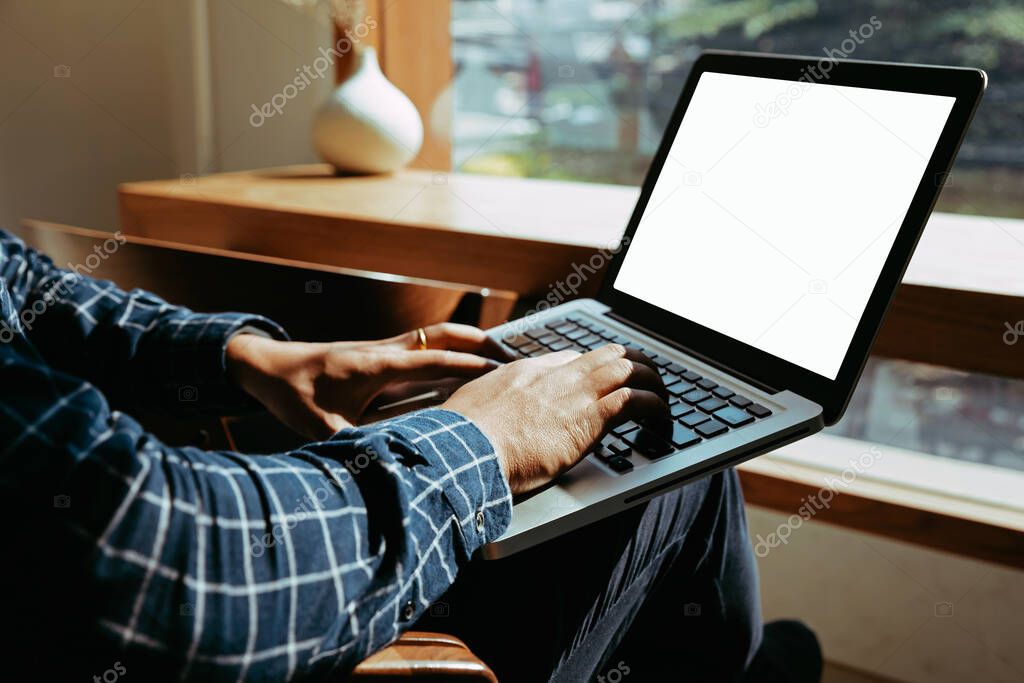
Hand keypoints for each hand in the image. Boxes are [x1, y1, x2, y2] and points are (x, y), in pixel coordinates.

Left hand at [227, 323, 512, 438]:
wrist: (265, 365)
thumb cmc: (291, 394)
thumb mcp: (320, 428)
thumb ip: (354, 445)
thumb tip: (383, 466)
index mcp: (376, 367)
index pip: (432, 361)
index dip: (466, 367)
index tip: (498, 371)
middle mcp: (384, 350)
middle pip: (441, 335)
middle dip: (478, 341)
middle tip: (509, 353)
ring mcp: (382, 347)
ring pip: (434, 335)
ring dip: (465, 340)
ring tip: (495, 354)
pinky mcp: (377, 351)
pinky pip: (421, 343)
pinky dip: (446, 347)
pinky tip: (457, 361)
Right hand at [441, 344, 668, 494]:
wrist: (466, 446)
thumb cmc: (461, 436)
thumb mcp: (471, 408)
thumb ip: (486, 406)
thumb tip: (482, 415)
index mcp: (525, 372)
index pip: (569, 359)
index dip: (591, 366)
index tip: (600, 377)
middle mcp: (554, 375)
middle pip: (604, 355)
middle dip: (630, 362)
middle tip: (644, 376)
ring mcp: (574, 393)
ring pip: (628, 368)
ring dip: (651, 379)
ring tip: (663, 394)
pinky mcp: (590, 418)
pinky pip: (635, 400)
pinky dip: (655, 405)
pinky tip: (662, 416)